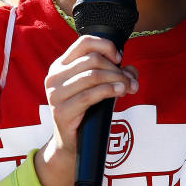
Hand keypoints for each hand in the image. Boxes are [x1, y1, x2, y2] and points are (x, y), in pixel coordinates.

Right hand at [34, 36, 138, 185]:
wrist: (72, 144)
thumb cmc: (87, 112)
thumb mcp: (101, 87)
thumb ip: (116, 74)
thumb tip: (131, 70)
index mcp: (61, 66)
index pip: (84, 42)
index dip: (106, 46)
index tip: (119, 58)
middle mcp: (54, 77)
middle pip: (92, 59)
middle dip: (116, 69)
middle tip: (130, 81)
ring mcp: (55, 94)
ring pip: (93, 75)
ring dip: (116, 80)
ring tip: (128, 88)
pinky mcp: (62, 111)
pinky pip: (90, 95)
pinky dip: (109, 90)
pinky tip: (120, 92)